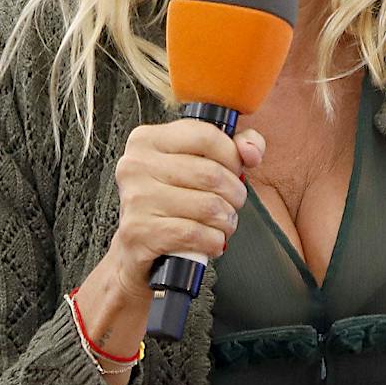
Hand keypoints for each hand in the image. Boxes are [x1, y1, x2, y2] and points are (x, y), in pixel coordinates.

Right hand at [96, 118, 266, 295]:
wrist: (133, 248)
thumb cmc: (168, 203)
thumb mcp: (195, 165)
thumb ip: (232, 148)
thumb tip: (252, 151)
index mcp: (147, 140)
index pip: (206, 136)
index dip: (232, 156)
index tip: (235, 171)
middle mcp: (136, 165)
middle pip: (211, 174)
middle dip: (235, 194)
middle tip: (232, 204)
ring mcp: (136, 199)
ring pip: (208, 206)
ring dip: (227, 221)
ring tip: (223, 224)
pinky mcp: (139, 232)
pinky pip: (195, 234)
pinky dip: (213, 241)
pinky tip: (211, 241)